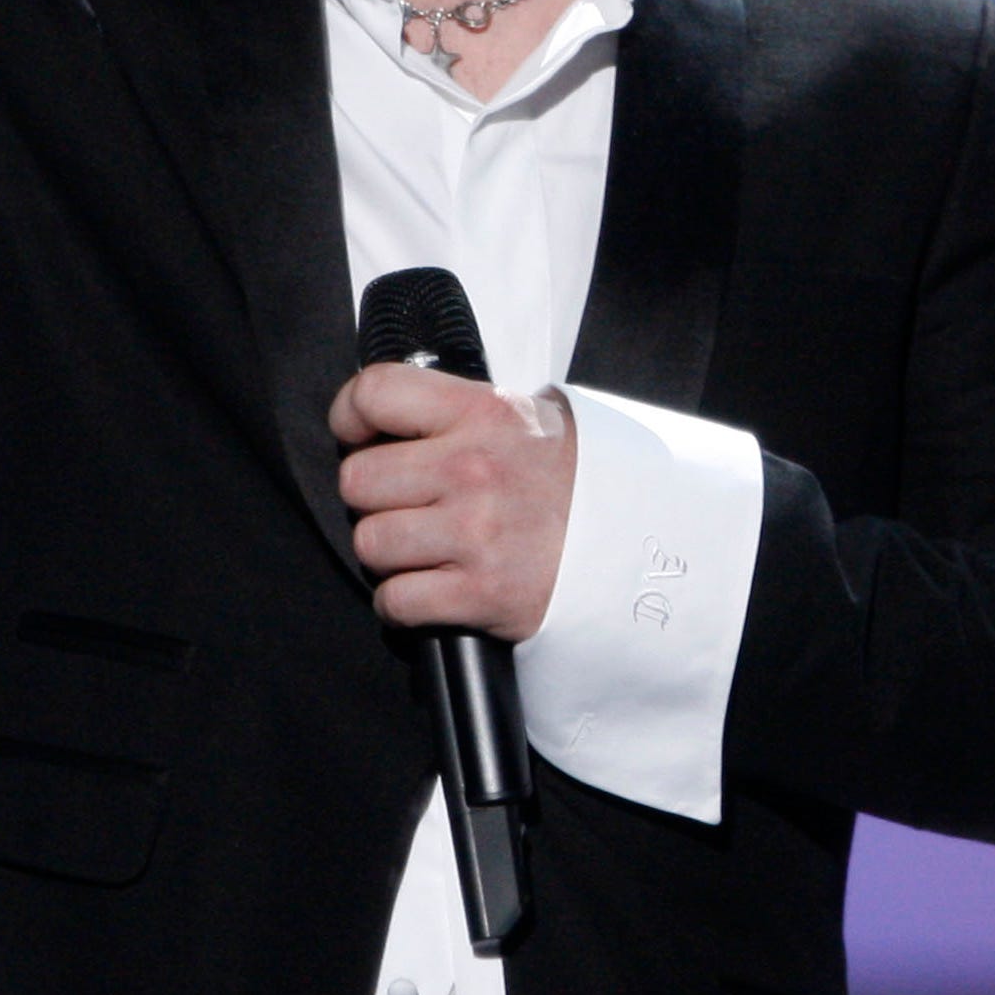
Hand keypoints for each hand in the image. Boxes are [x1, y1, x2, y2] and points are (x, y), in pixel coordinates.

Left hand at [329, 362, 574, 640]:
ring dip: (387, 552)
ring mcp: (476, 534)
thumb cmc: (576, 481)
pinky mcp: (482, 594)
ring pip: (370, 543)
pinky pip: (395, 600)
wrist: (644, 547)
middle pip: (358, 480)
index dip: (350, 415)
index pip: (375, 393)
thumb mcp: (529, 417)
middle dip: (372, 496)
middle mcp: (474, 469)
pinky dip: (401, 602)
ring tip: (421, 548)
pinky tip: (427, 589)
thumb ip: (460, 410)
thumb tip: (391, 413)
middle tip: (402, 503)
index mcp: (483, 413)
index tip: (357, 434)